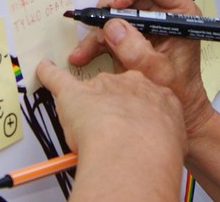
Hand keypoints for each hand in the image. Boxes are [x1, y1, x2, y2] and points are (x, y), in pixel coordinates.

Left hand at [37, 59, 186, 196]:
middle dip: (112, 104)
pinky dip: (49, 75)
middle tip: (112, 127)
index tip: (135, 119)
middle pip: (117, 88)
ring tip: (86, 124)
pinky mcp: (74, 93)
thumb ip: (165, 132)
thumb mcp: (175, 136)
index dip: (137, 109)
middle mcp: (130, 84)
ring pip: (89, 90)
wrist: (134, 148)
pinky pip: (57, 78)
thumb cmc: (156, 146)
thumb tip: (163, 144)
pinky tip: (44, 70)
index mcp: (157, 93)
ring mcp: (101, 87)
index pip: (145, 94)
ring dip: (86, 104)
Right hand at [68, 0, 215, 138]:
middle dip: (111, 4)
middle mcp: (162, 12)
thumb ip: (137, 51)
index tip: (116, 3)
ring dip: (97, 26)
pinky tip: (82, 56)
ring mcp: (144, 22)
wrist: (179, 113)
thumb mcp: (159, 73)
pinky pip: (108, 29)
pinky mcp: (130, 35)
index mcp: (179, 13)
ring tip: (85, 47)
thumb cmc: (179, 91)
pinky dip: (94, 41)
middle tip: (97, 20)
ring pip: (116, 9)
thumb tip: (112, 28)